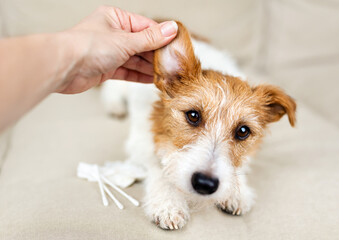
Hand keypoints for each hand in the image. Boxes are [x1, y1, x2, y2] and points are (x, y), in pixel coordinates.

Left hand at [56, 6, 177, 93]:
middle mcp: (113, 34)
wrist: (63, 67)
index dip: (162, 37)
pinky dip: (139, 75)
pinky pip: (128, 71)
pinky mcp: (107, 68)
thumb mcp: (125, 40)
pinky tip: (153, 79)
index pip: (146, 26)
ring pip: (135, 59)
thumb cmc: (87, 46)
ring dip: (150, 67)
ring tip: (166, 74)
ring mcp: (110, 52)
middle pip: (142, 44)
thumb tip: (171, 29)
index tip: (177, 46)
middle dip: (157, 54)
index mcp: (116, 19)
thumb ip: (150, 38)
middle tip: (173, 63)